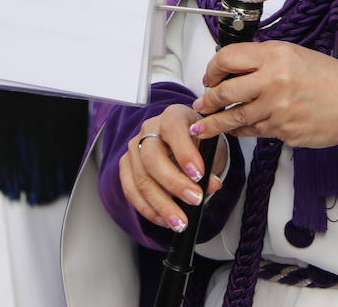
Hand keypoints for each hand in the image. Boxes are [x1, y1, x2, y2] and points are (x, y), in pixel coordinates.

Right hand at [119, 104, 226, 231]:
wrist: (186, 141)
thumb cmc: (198, 141)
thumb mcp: (210, 145)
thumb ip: (210, 163)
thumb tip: (211, 185)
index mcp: (172, 116)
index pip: (173, 129)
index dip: (184, 153)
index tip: (199, 174)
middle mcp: (149, 129)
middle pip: (152, 158)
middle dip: (174, 183)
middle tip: (195, 200)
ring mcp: (134, 148)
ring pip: (141, 179)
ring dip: (162, 204)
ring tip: (180, 221)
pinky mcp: (126, 167)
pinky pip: (131, 191)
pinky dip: (149, 209)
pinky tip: (164, 220)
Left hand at [190, 41, 337, 148]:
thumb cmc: (328, 77)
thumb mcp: (293, 54)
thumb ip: (262, 60)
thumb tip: (231, 71)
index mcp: (275, 57)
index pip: (228, 58)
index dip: (212, 69)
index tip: (209, 77)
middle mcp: (274, 82)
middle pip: (224, 92)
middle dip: (208, 100)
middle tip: (202, 103)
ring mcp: (278, 110)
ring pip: (235, 118)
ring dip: (215, 123)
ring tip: (202, 126)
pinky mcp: (283, 132)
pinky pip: (254, 133)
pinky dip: (242, 131)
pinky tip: (236, 130)